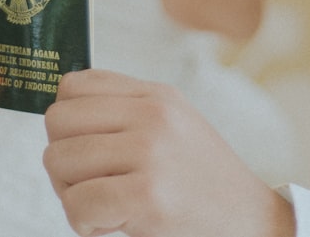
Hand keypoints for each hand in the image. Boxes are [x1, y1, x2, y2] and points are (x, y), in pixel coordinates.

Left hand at [43, 69, 294, 236]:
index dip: (67, 124)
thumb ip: (125, 111)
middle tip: (93, 184)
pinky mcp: (148, 196)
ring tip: (107, 205)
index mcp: (155, 95)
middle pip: (56, 121)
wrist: (253, 222)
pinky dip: (85, 224)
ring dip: (72, 194)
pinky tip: (113, 225)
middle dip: (63, 160)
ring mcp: (151, 153)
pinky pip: (78, 204)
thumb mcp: (172, 125)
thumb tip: (60, 111)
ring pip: (58, 161)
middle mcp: (153, 115)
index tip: (89, 150)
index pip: (72, 86)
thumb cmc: (201, 181)